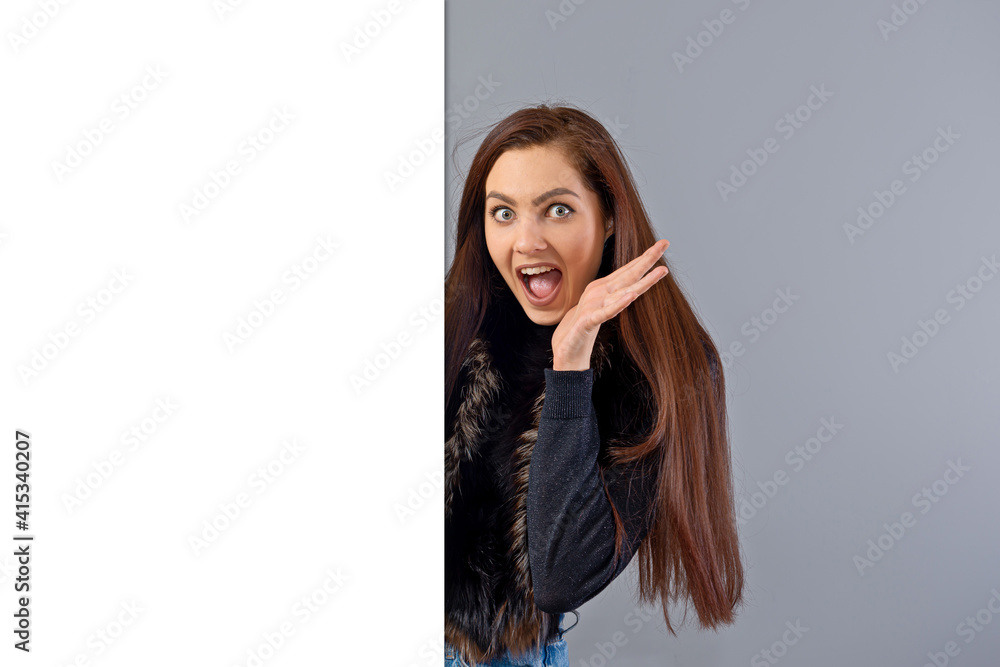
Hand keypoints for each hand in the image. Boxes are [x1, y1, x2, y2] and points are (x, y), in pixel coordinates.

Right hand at [551, 239, 669, 370]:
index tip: (663, 244)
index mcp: (603, 288)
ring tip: (661, 270)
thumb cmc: (582, 327)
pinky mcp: (587, 322)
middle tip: (665, 244)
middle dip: (647, 259)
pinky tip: (631, 296)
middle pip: (629, 274)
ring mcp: (593, 306)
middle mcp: (599, 293)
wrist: (566, 351)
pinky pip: (605, 313)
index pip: (628, 270)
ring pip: (622, 291)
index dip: (645, 258)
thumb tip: (630, 285)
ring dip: (642, 281)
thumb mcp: (600, 306)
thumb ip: (612, 295)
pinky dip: (618, 305)